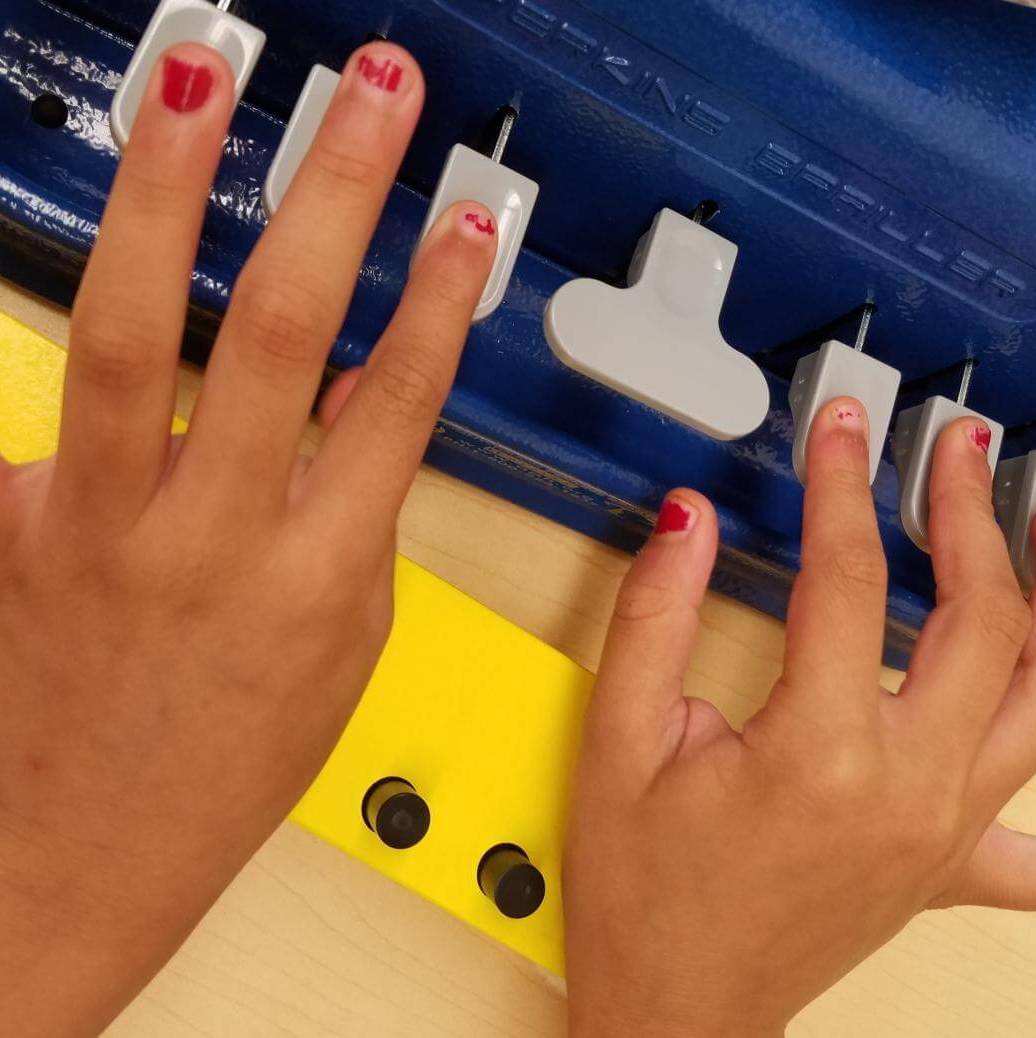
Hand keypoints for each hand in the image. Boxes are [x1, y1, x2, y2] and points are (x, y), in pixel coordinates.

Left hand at [0, 41, 494, 1034]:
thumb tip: (360, 411)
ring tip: (202, 83)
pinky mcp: (18, 519)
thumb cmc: (226, 766)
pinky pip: (57, 398)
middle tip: (369, 94)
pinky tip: (120, 245)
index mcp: (319, 581)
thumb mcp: (341, 652)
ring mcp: (102, 521)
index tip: (465, 217)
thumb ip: (360, 526)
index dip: (440, 294)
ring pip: (139, 326)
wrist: (75, 857)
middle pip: (284, 329)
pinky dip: (98, 316)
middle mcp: (213, 538)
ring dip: (173, 187)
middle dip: (336, 189)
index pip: (399, 400)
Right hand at [564, 398, 1035, 1035]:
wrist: (674, 1007)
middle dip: (971, 516)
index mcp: (821, 755)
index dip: (844, 486)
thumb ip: (656, 615)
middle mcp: (910, 791)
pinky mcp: (948, 859)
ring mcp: (945, 829)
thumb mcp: (622, 738)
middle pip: (987, 621)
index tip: (844, 427)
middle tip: (956, 451)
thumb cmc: (643, 887)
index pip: (852, 580)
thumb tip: (688, 521)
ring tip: (1028, 531)